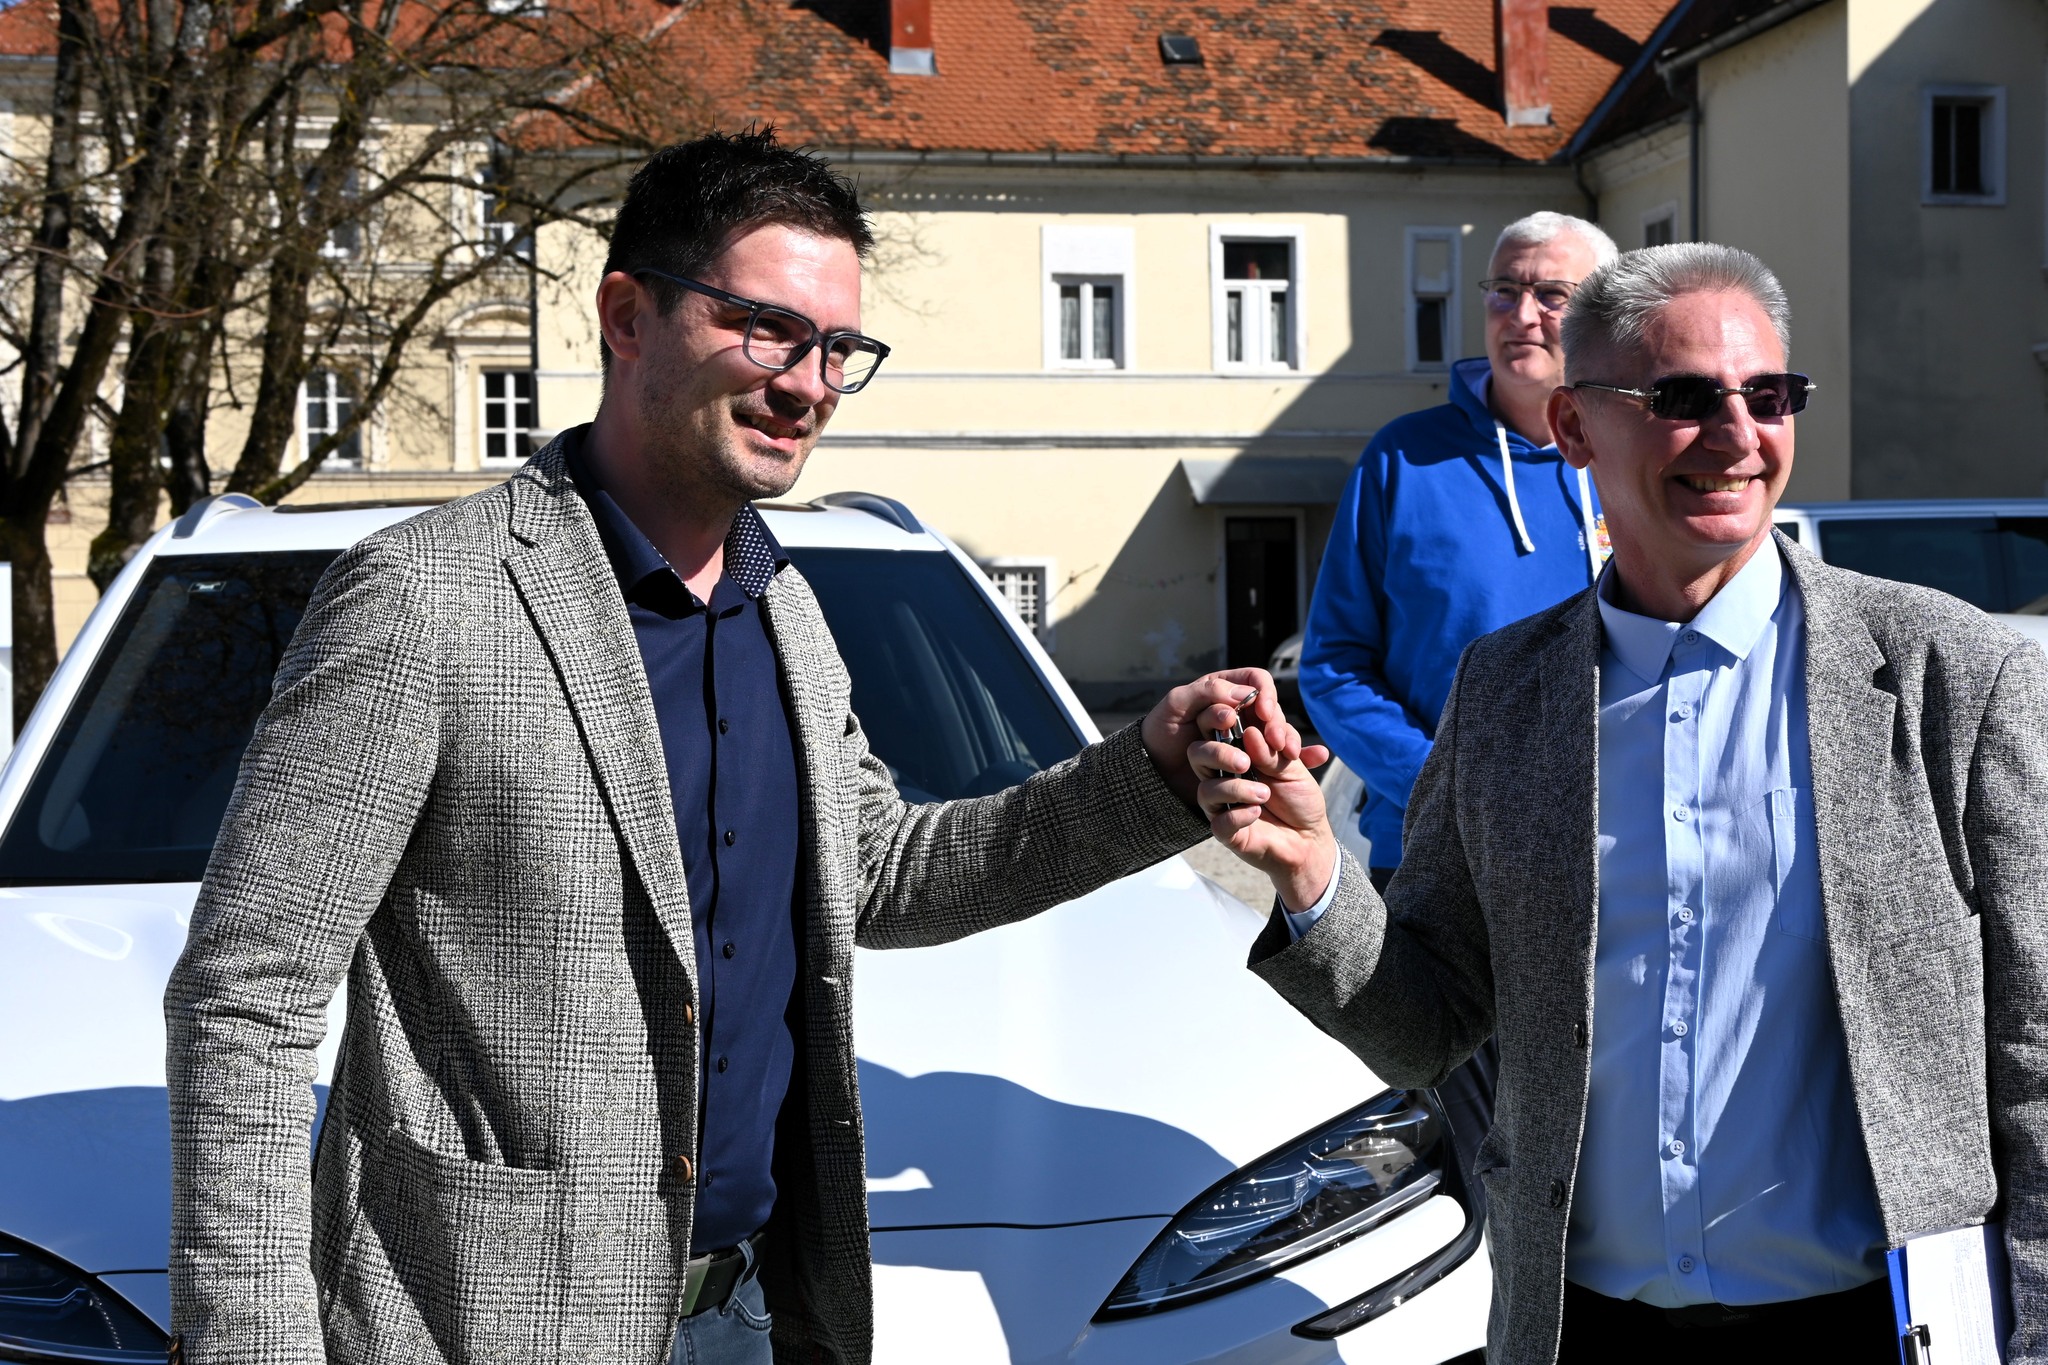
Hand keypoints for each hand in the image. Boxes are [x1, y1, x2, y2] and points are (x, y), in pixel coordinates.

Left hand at [1142, 669, 1299, 806]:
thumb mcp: (1177, 704)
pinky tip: (1314, 758)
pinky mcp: (1251, 757)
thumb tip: (1247, 694)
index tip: (1265, 713)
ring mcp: (1245, 734)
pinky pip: (1279, 753)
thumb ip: (1208, 692)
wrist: (1154, 770)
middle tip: (1277, 741)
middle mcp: (1239, 709)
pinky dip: (1300, 755)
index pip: (1257, 681)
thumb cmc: (1160, 731)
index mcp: (1224, 688)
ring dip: (1287, 739)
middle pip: (1271, 707)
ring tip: (1288, 754)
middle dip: (1278, 722)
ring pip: (1277, 729)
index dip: (1266, 694)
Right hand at [1188, 709, 1337, 912]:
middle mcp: (1223, 774)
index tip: (1252, 722)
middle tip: (1246, 762)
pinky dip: (1240, 815)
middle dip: (1219, 753)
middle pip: (1197, 753)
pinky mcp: (1224, 830)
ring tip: (1264, 794)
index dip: (1228, 719)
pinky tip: (1258, 813)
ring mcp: (1221, 803)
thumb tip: (1249, 732)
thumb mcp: (1293, 766)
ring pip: (1206, 789)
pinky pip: (1219, 821)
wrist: (1309, 838)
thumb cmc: (1299, 797)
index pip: (1219, 728)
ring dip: (1236, 789)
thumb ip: (1272, 749)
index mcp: (1239, 752)